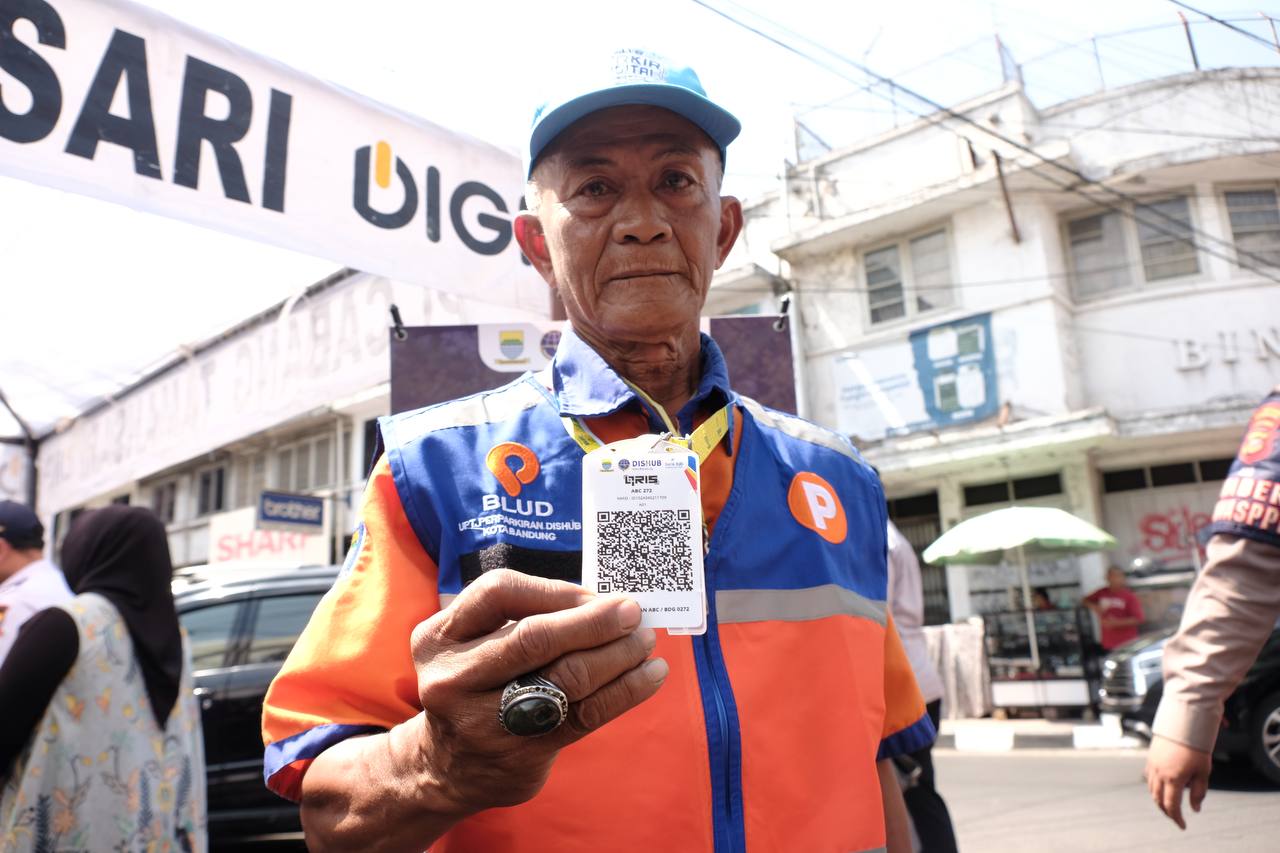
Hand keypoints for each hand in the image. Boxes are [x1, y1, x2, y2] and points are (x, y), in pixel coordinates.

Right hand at [409, 569, 665, 814]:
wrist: (448, 768)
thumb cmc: (478, 685)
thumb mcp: (472, 643)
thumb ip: (520, 617)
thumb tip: (602, 600)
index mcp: (439, 637)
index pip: (499, 593)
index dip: (555, 590)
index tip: (594, 594)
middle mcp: (453, 677)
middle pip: (534, 638)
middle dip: (594, 621)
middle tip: (633, 612)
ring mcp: (483, 721)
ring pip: (566, 678)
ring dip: (618, 655)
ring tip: (645, 641)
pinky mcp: (520, 754)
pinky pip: (585, 715)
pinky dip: (626, 690)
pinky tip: (650, 675)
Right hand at [1145, 734, 1211, 829]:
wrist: (1184, 723)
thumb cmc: (1196, 747)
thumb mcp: (1203, 772)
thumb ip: (1198, 792)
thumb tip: (1195, 808)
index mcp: (1173, 779)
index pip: (1171, 806)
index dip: (1176, 818)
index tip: (1182, 825)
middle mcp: (1159, 774)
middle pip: (1158, 800)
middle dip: (1166, 811)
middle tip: (1176, 817)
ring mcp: (1152, 766)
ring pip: (1151, 790)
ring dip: (1159, 800)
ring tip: (1169, 805)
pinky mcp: (1150, 758)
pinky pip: (1148, 778)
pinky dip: (1154, 788)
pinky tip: (1162, 788)